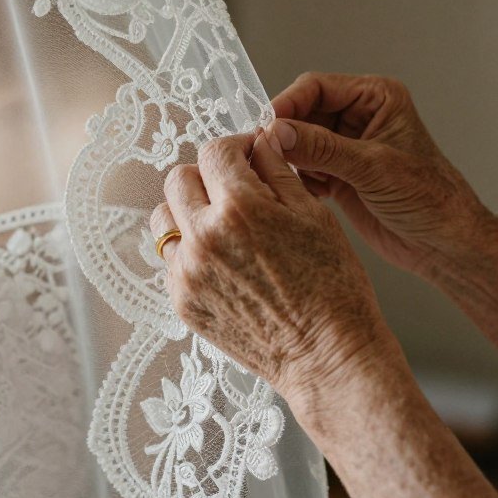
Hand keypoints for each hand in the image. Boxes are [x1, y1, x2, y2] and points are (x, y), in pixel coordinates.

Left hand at [150, 130, 394, 405]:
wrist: (326, 356)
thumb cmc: (332, 287)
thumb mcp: (313, 214)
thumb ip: (276, 171)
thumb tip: (258, 141)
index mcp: (239, 208)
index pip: (213, 152)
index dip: (234, 148)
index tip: (248, 157)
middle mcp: (203, 237)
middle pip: (178, 180)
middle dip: (206, 176)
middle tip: (233, 189)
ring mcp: (188, 273)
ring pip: (165, 220)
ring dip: (188, 212)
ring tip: (222, 226)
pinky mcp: (183, 303)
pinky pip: (171, 261)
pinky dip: (190, 253)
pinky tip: (223, 263)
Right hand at [270, 72, 492, 275]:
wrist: (445, 245)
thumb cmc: (431, 199)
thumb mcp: (373, 167)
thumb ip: (323, 148)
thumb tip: (278, 132)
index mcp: (376, 98)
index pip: (316, 87)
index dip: (288, 104)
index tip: (266, 128)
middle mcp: (359, 116)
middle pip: (302, 112)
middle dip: (286, 135)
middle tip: (269, 156)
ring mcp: (347, 146)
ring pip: (298, 141)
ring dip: (292, 159)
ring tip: (298, 179)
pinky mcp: (339, 174)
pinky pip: (303, 167)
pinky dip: (299, 179)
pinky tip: (312, 194)